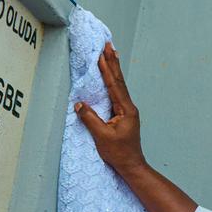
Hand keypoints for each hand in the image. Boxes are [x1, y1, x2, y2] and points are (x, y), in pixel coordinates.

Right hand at [75, 42, 146, 176]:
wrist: (132, 165)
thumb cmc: (119, 153)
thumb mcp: (102, 136)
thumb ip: (91, 119)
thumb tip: (79, 104)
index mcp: (126, 110)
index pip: (115, 85)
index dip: (107, 70)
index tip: (102, 55)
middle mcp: (129, 107)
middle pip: (119, 81)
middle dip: (113, 62)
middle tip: (109, 45)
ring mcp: (127, 110)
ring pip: (119, 85)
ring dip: (114, 69)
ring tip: (111, 54)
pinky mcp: (123, 115)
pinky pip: (117, 93)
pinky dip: (114, 81)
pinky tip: (112, 77)